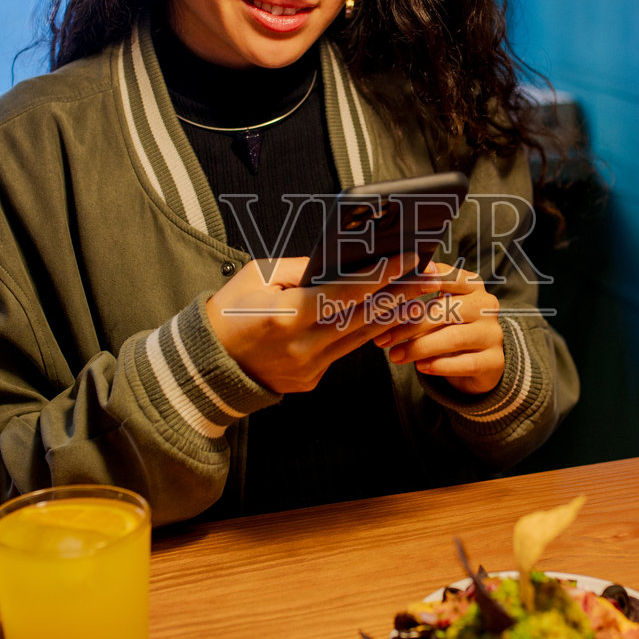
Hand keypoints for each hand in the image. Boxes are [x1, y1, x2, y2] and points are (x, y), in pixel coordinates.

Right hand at [205, 253, 433, 394]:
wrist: (209, 364)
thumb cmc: (230, 311)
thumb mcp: (258, 276)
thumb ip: (301, 268)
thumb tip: (341, 260)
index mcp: (287, 315)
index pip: (346, 292)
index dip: (382, 274)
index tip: (408, 258)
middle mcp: (302, 346)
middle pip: (364, 316)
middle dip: (401, 294)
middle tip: (429, 276)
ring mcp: (309, 368)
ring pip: (362, 337)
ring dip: (393, 314)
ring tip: (419, 295)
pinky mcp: (312, 380)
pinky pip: (346, 352)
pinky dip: (367, 333)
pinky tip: (388, 317)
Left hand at [372, 261, 503, 396]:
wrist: (479, 364)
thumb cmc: (449, 329)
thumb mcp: (436, 311)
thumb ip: (417, 302)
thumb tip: (381, 302)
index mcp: (471, 284)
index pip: (447, 277)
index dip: (420, 282)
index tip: (394, 288)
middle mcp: (486, 305)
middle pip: (446, 311)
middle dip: (410, 325)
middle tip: (382, 338)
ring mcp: (493, 333)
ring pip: (454, 338)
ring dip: (420, 348)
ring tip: (395, 356)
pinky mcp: (495, 361)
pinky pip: (465, 363)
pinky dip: (439, 366)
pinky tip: (420, 367)